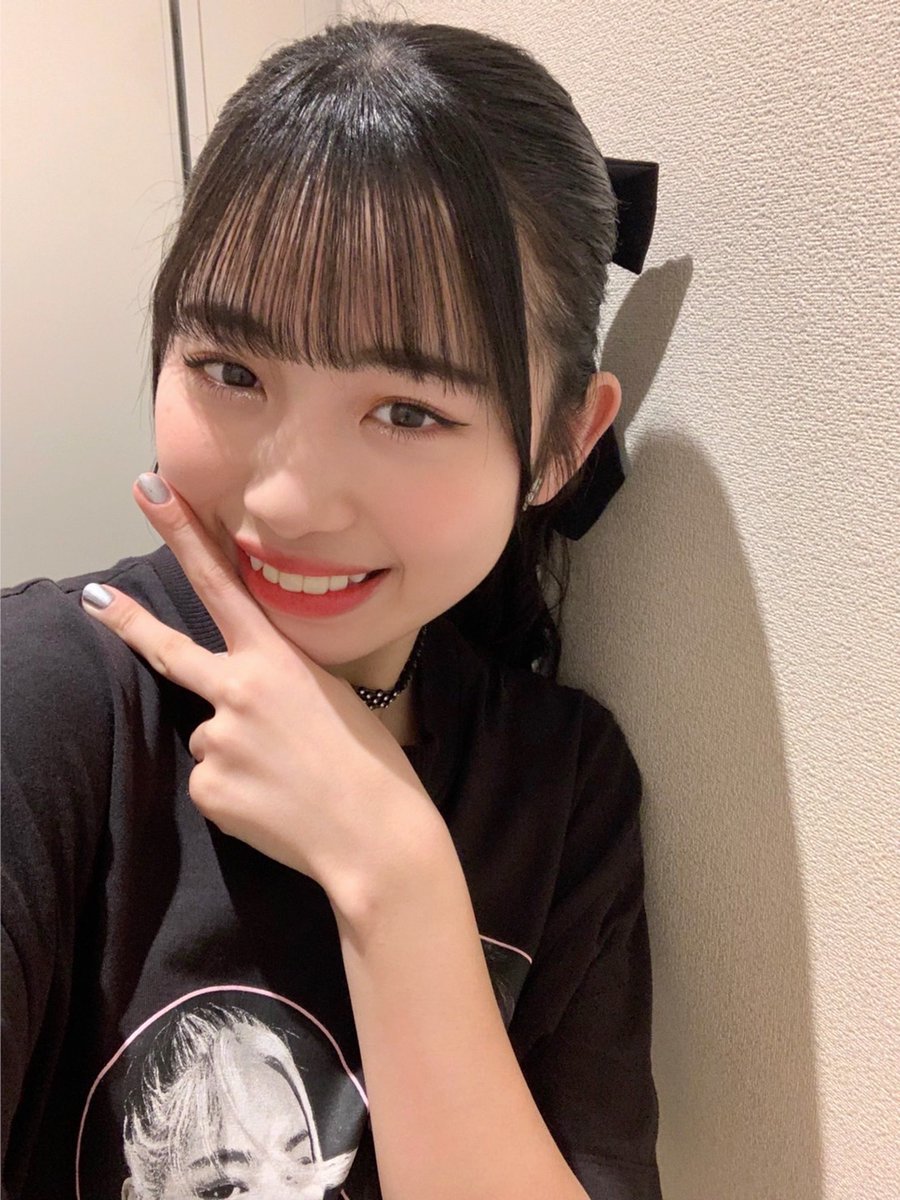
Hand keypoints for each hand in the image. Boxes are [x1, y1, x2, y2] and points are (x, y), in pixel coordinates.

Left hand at [80, 474, 439, 908]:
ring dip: (237, 752)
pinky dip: (236, 791)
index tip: (151, 492)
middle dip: (127, 621)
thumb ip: (276, 684)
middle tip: (92, 598)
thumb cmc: (370, 763)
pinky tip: (273, 804)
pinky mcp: (205, 789)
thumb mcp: (333, 697)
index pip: (221, 583)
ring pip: (209, 737)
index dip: (183, 535)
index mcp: (276, 660)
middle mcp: (236, 690)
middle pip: (170, 651)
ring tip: (285, 777)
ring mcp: (214, 741)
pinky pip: (211, 781)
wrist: (374, 838)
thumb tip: (232, 706)